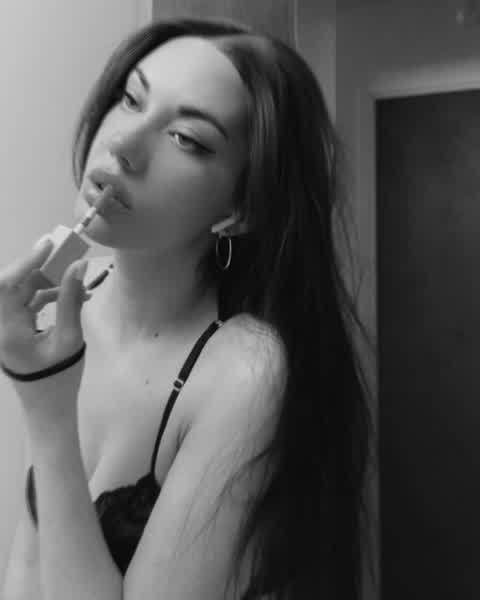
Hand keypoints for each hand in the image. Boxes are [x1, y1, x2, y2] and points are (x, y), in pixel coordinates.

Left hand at [0, 238, 91, 425]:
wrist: (48, 409)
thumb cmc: (60, 379)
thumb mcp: (70, 339)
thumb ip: (71, 300)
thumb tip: (77, 266)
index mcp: (8, 331)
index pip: (7, 286)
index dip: (26, 261)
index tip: (48, 244)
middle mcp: (0, 326)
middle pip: (12, 286)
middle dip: (36, 267)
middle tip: (62, 254)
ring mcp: (4, 328)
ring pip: (20, 293)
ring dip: (45, 281)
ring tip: (74, 278)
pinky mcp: (13, 330)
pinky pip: (26, 304)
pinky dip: (46, 296)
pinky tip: (70, 295)